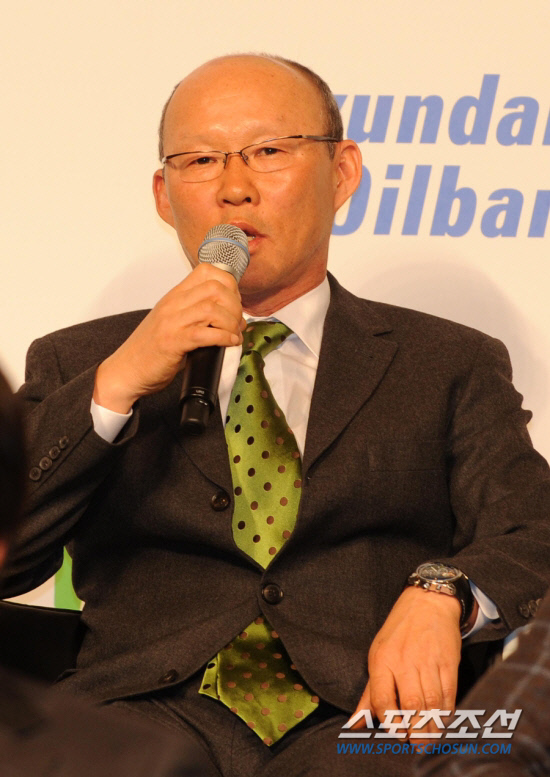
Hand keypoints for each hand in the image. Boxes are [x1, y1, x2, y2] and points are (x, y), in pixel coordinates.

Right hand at [93, 263, 245, 412]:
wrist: (126, 370)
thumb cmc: (151, 350)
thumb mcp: (173, 322)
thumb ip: (195, 314)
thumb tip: (230, 317)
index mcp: (174, 296)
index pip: (207, 271)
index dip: (229, 284)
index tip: (234, 303)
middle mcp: (173, 304)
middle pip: (215, 288)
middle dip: (235, 305)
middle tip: (237, 322)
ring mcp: (171, 322)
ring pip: (212, 309)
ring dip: (231, 322)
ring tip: (234, 334)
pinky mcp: (172, 343)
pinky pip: (205, 333)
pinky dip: (224, 337)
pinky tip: (229, 343)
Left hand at [352, 586, 463, 740]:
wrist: (427, 603)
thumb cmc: (399, 632)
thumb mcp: (377, 654)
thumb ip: (369, 693)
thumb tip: (355, 723)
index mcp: (382, 660)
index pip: (382, 700)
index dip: (390, 723)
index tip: (397, 734)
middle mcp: (404, 662)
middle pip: (410, 706)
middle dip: (415, 731)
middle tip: (416, 743)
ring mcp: (428, 662)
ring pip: (431, 704)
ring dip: (432, 727)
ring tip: (429, 738)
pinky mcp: (448, 662)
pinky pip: (448, 695)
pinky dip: (446, 713)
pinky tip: (443, 720)